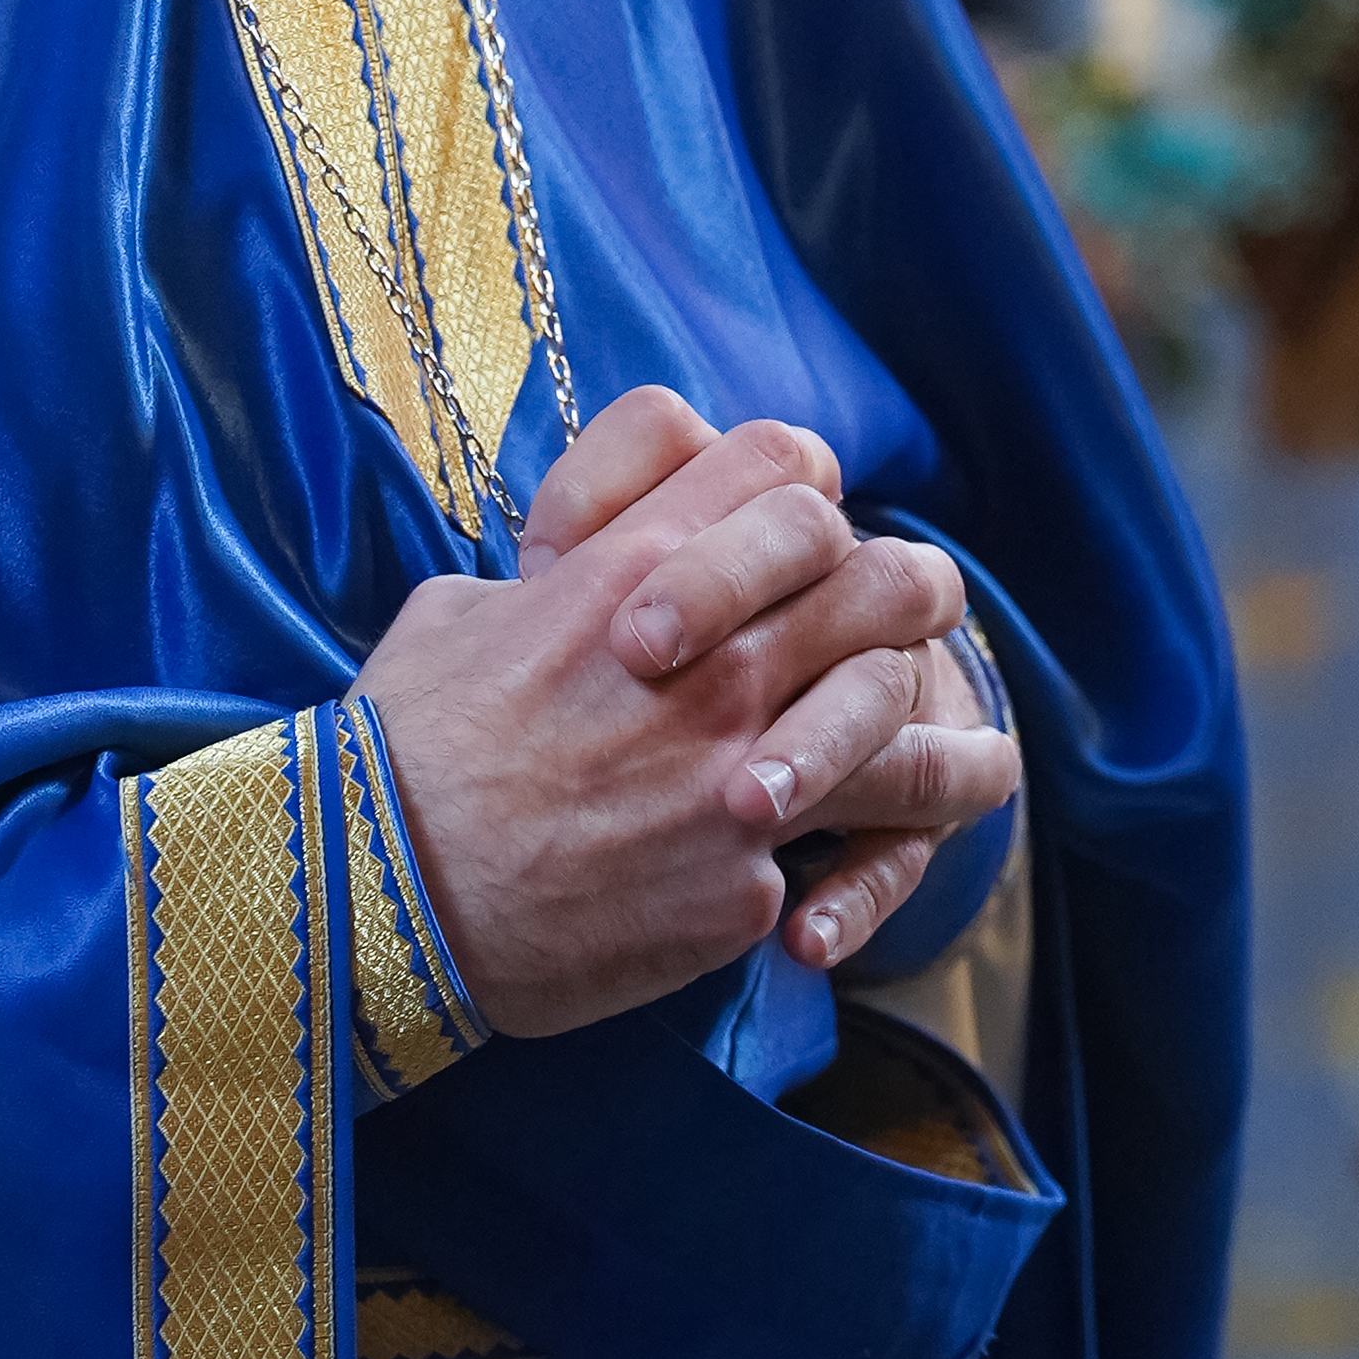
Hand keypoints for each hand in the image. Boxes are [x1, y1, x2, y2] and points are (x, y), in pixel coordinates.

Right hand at [354, 389, 1017, 1037]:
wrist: (382, 888)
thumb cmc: (404, 740)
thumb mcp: (467, 607)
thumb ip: (556, 581)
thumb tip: (572, 586)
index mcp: (638, 565)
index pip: (785, 470)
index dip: (808, 490)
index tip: (812, 530)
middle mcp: (714, 656)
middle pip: (881, 578)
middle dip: (912, 595)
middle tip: (914, 623)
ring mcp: (739, 772)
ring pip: (901, 715)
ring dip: (942, 738)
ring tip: (977, 763)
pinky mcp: (745, 884)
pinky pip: (836, 859)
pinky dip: (845, 872)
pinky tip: (866, 885)